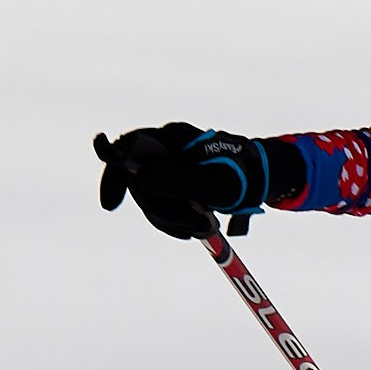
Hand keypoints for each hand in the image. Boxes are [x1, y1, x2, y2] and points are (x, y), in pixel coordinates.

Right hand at [93, 123, 292, 239]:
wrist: (260, 178)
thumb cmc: (240, 176)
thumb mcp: (213, 183)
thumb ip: (177, 180)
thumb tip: (138, 177)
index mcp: (172, 138)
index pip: (127, 147)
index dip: (113, 175)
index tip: (110, 206)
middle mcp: (164, 148)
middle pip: (137, 181)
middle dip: (160, 211)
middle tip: (193, 232)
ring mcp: (167, 166)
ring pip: (149, 198)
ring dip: (172, 220)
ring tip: (206, 229)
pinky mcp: (173, 183)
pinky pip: (160, 205)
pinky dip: (174, 222)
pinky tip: (196, 230)